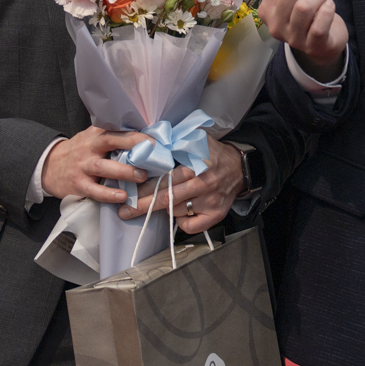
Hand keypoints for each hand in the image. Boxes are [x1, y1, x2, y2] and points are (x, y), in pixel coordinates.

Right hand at [41, 126, 150, 205]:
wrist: (49, 166)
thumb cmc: (79, 151)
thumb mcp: (92, 138)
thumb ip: (114, 138)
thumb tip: (146, 138)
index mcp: (96, 135)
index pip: (117, 130)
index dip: (136, 135)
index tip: (154, 141)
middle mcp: (89, 148)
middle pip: (110, 142)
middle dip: (131, 147)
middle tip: (152, 156)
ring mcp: (83, 167)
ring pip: (104, 167)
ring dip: (124, 172)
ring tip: (142, 177)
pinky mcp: (78, 185)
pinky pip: (94, 190)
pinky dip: (108, 194)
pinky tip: (122, 197)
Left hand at [117, 142, 244, 234]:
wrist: (240, 168)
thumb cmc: (213, 154)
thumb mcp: (196, 139)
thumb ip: (174, 140)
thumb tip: (147, 140)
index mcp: (196, 164)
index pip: (166, 178)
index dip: (145, 186)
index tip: (128, 191)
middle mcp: (203, 183)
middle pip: (167, 197)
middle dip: (142, 205)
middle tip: (124, 211)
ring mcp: (210, 201)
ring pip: (176, 211)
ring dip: (165, 208)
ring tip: (160, 203)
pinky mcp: (215, 215)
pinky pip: (190, 226)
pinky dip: (182, 222)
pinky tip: (181, 213)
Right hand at [261, 0, 347, 80]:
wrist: (323, 41)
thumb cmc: (309, 10)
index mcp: (267, 8)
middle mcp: (274, 25)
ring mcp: (291, 39)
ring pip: (305, 6)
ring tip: (323, 1)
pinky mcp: (310, 46)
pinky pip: (319, 24)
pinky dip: (328, 11)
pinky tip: (330, 9)